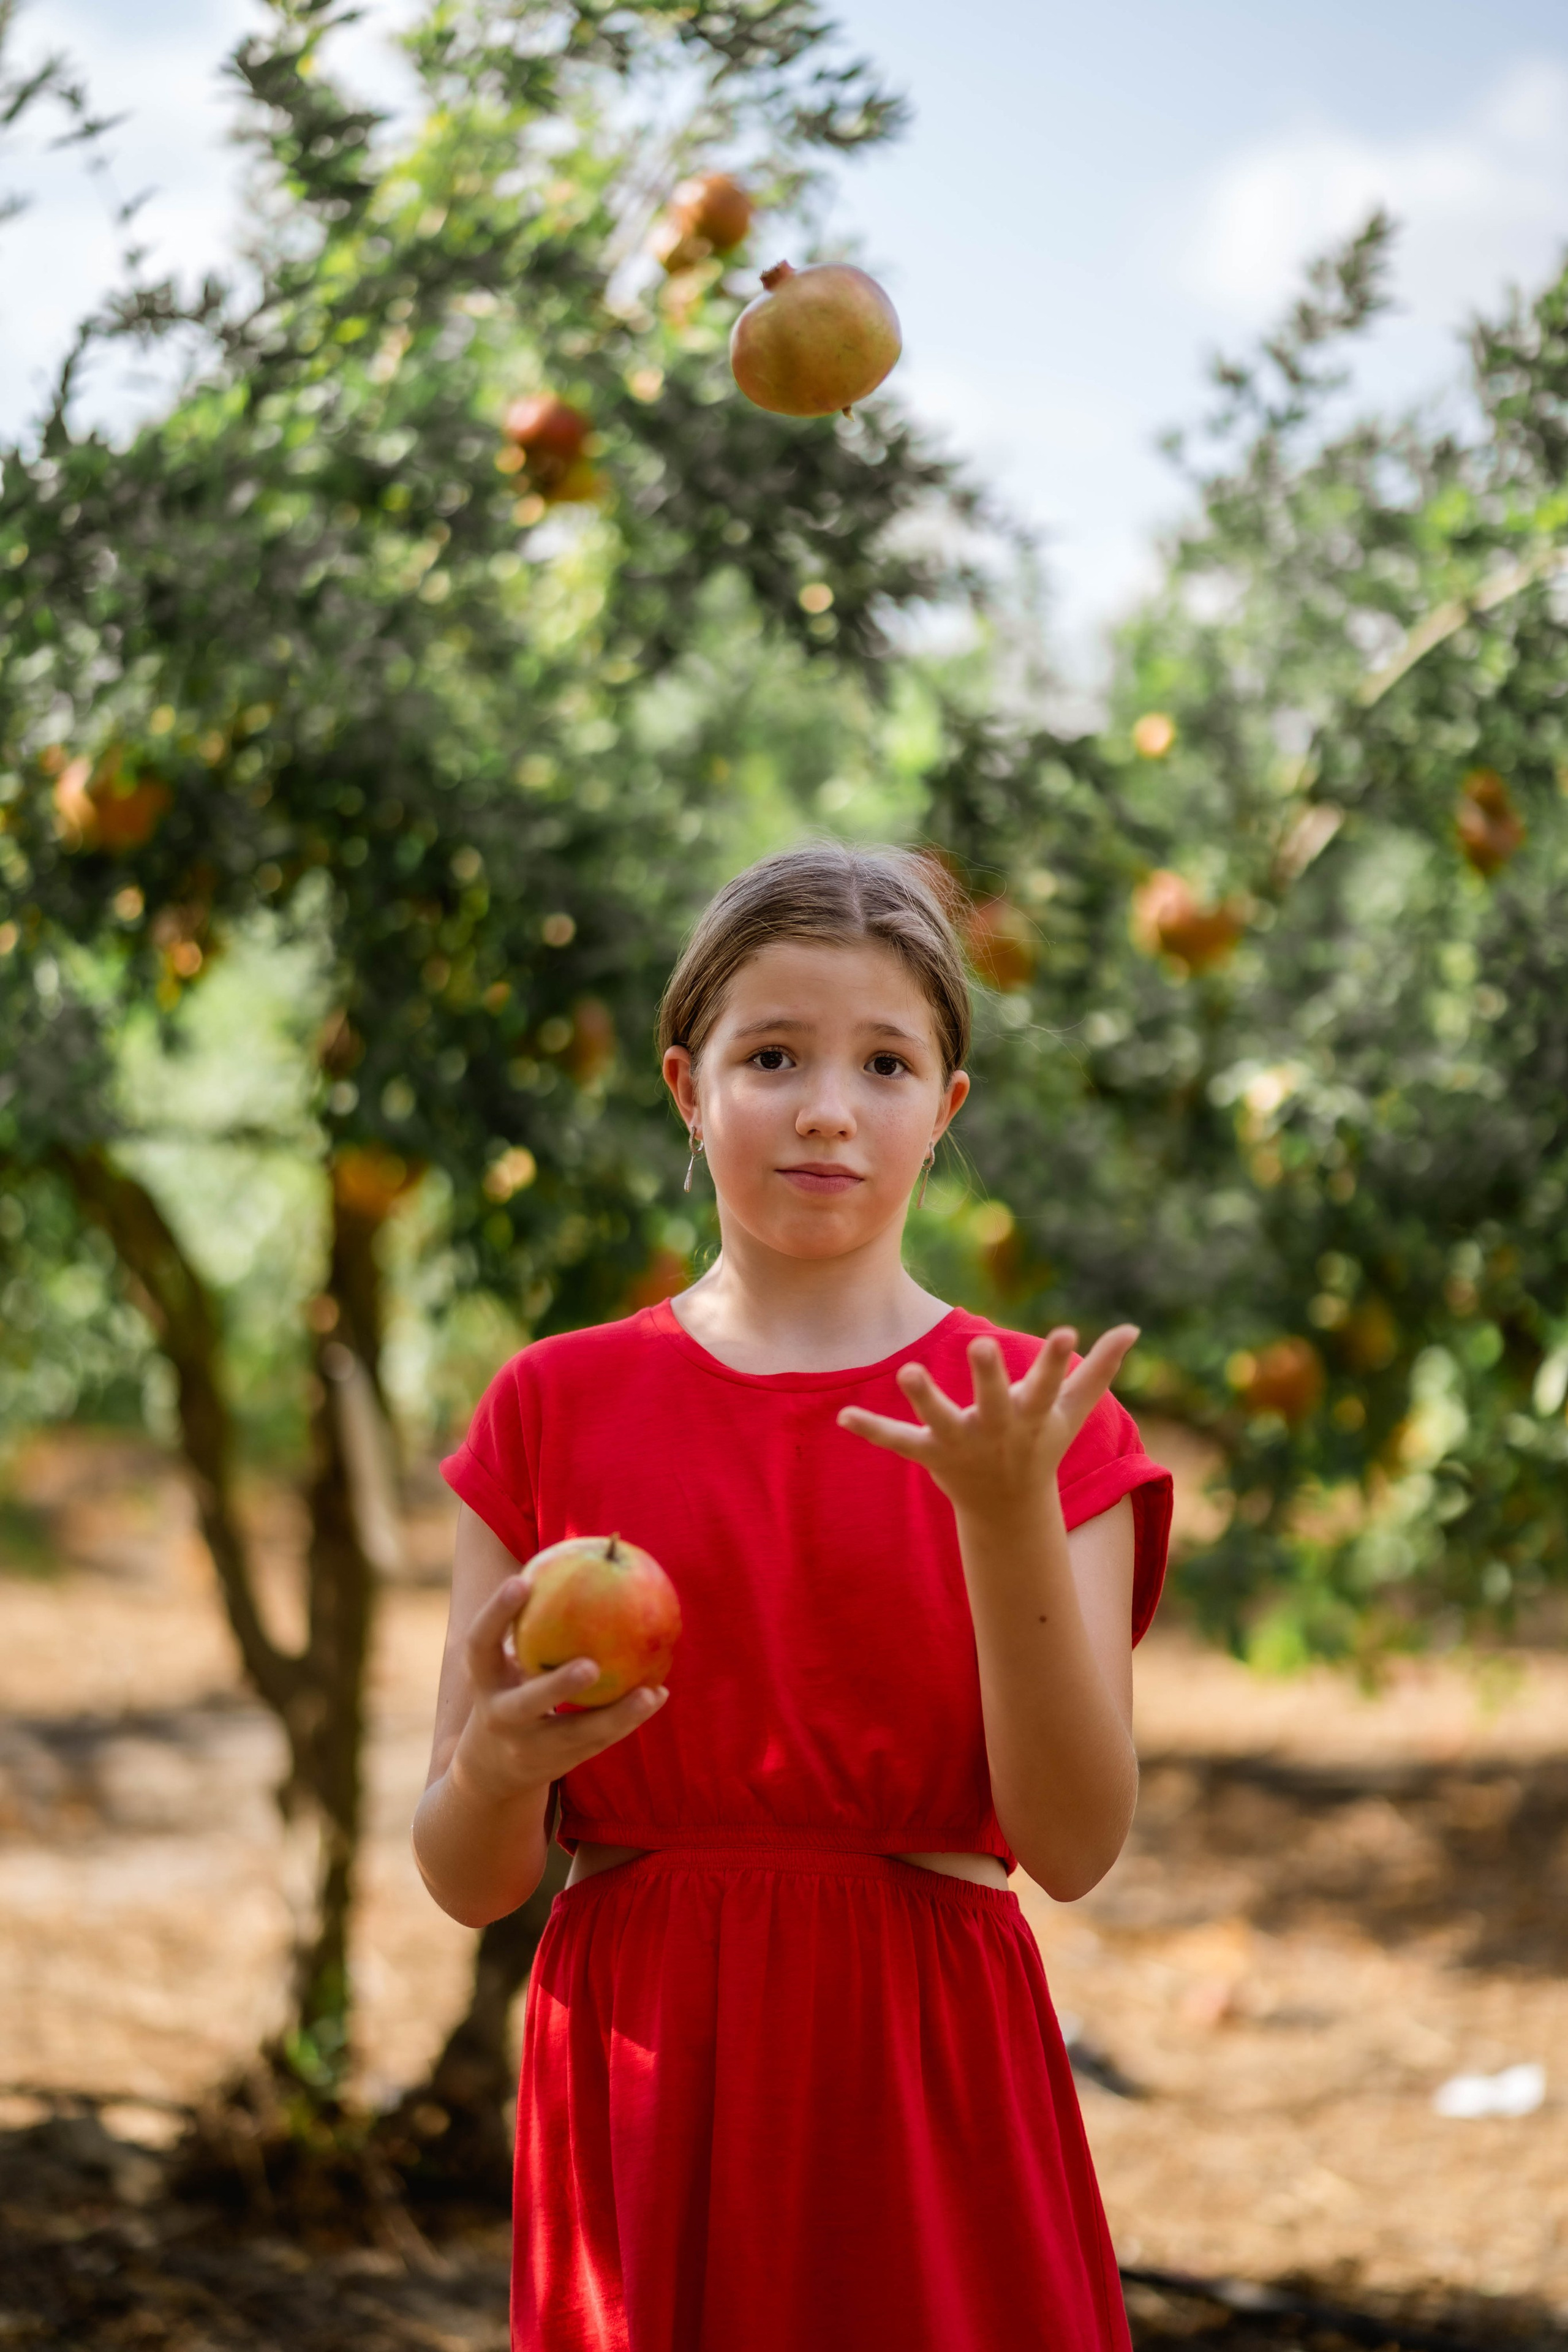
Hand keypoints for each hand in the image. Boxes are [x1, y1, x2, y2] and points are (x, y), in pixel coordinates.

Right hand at [450, 1571, 668, 1806]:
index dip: (496, 1612)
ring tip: (650, 1692)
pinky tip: (657, 1695)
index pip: (479, 1643)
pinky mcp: (557, 1765)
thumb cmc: (508, 1688)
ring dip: (615, 1715)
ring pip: (574, 1734)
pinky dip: (628, 1720)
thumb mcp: (504, 1660)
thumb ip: (530, 1623)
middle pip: (525, 1704)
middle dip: (556, 1687)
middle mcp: (499, 1716)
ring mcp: (527, 1747)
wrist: (490, 1771)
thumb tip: (577, 1556)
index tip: (521, 1580)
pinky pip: (598, 1742)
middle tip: (590, 1665)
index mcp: (483, 1679)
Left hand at [836, 1324, 1138, 1524]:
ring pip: (941, 1420)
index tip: (1067, 1331)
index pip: (1050, 1383)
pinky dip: (872, 1431)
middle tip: (980, 1343)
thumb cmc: (1040, 1445)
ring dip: (925, 1398)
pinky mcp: (930, 1453)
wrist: (1008, 1508)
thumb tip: (1132, 1329)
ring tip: (907, 1370)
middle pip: (994, 1402)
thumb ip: (1097, 1369)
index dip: (1058, 1359)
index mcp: (1032, 1416)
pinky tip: (843, 1417)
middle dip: (988, 1375)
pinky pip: (899, 1442)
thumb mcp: (1070, 1412)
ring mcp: (962, 1444)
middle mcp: (997, 1430)